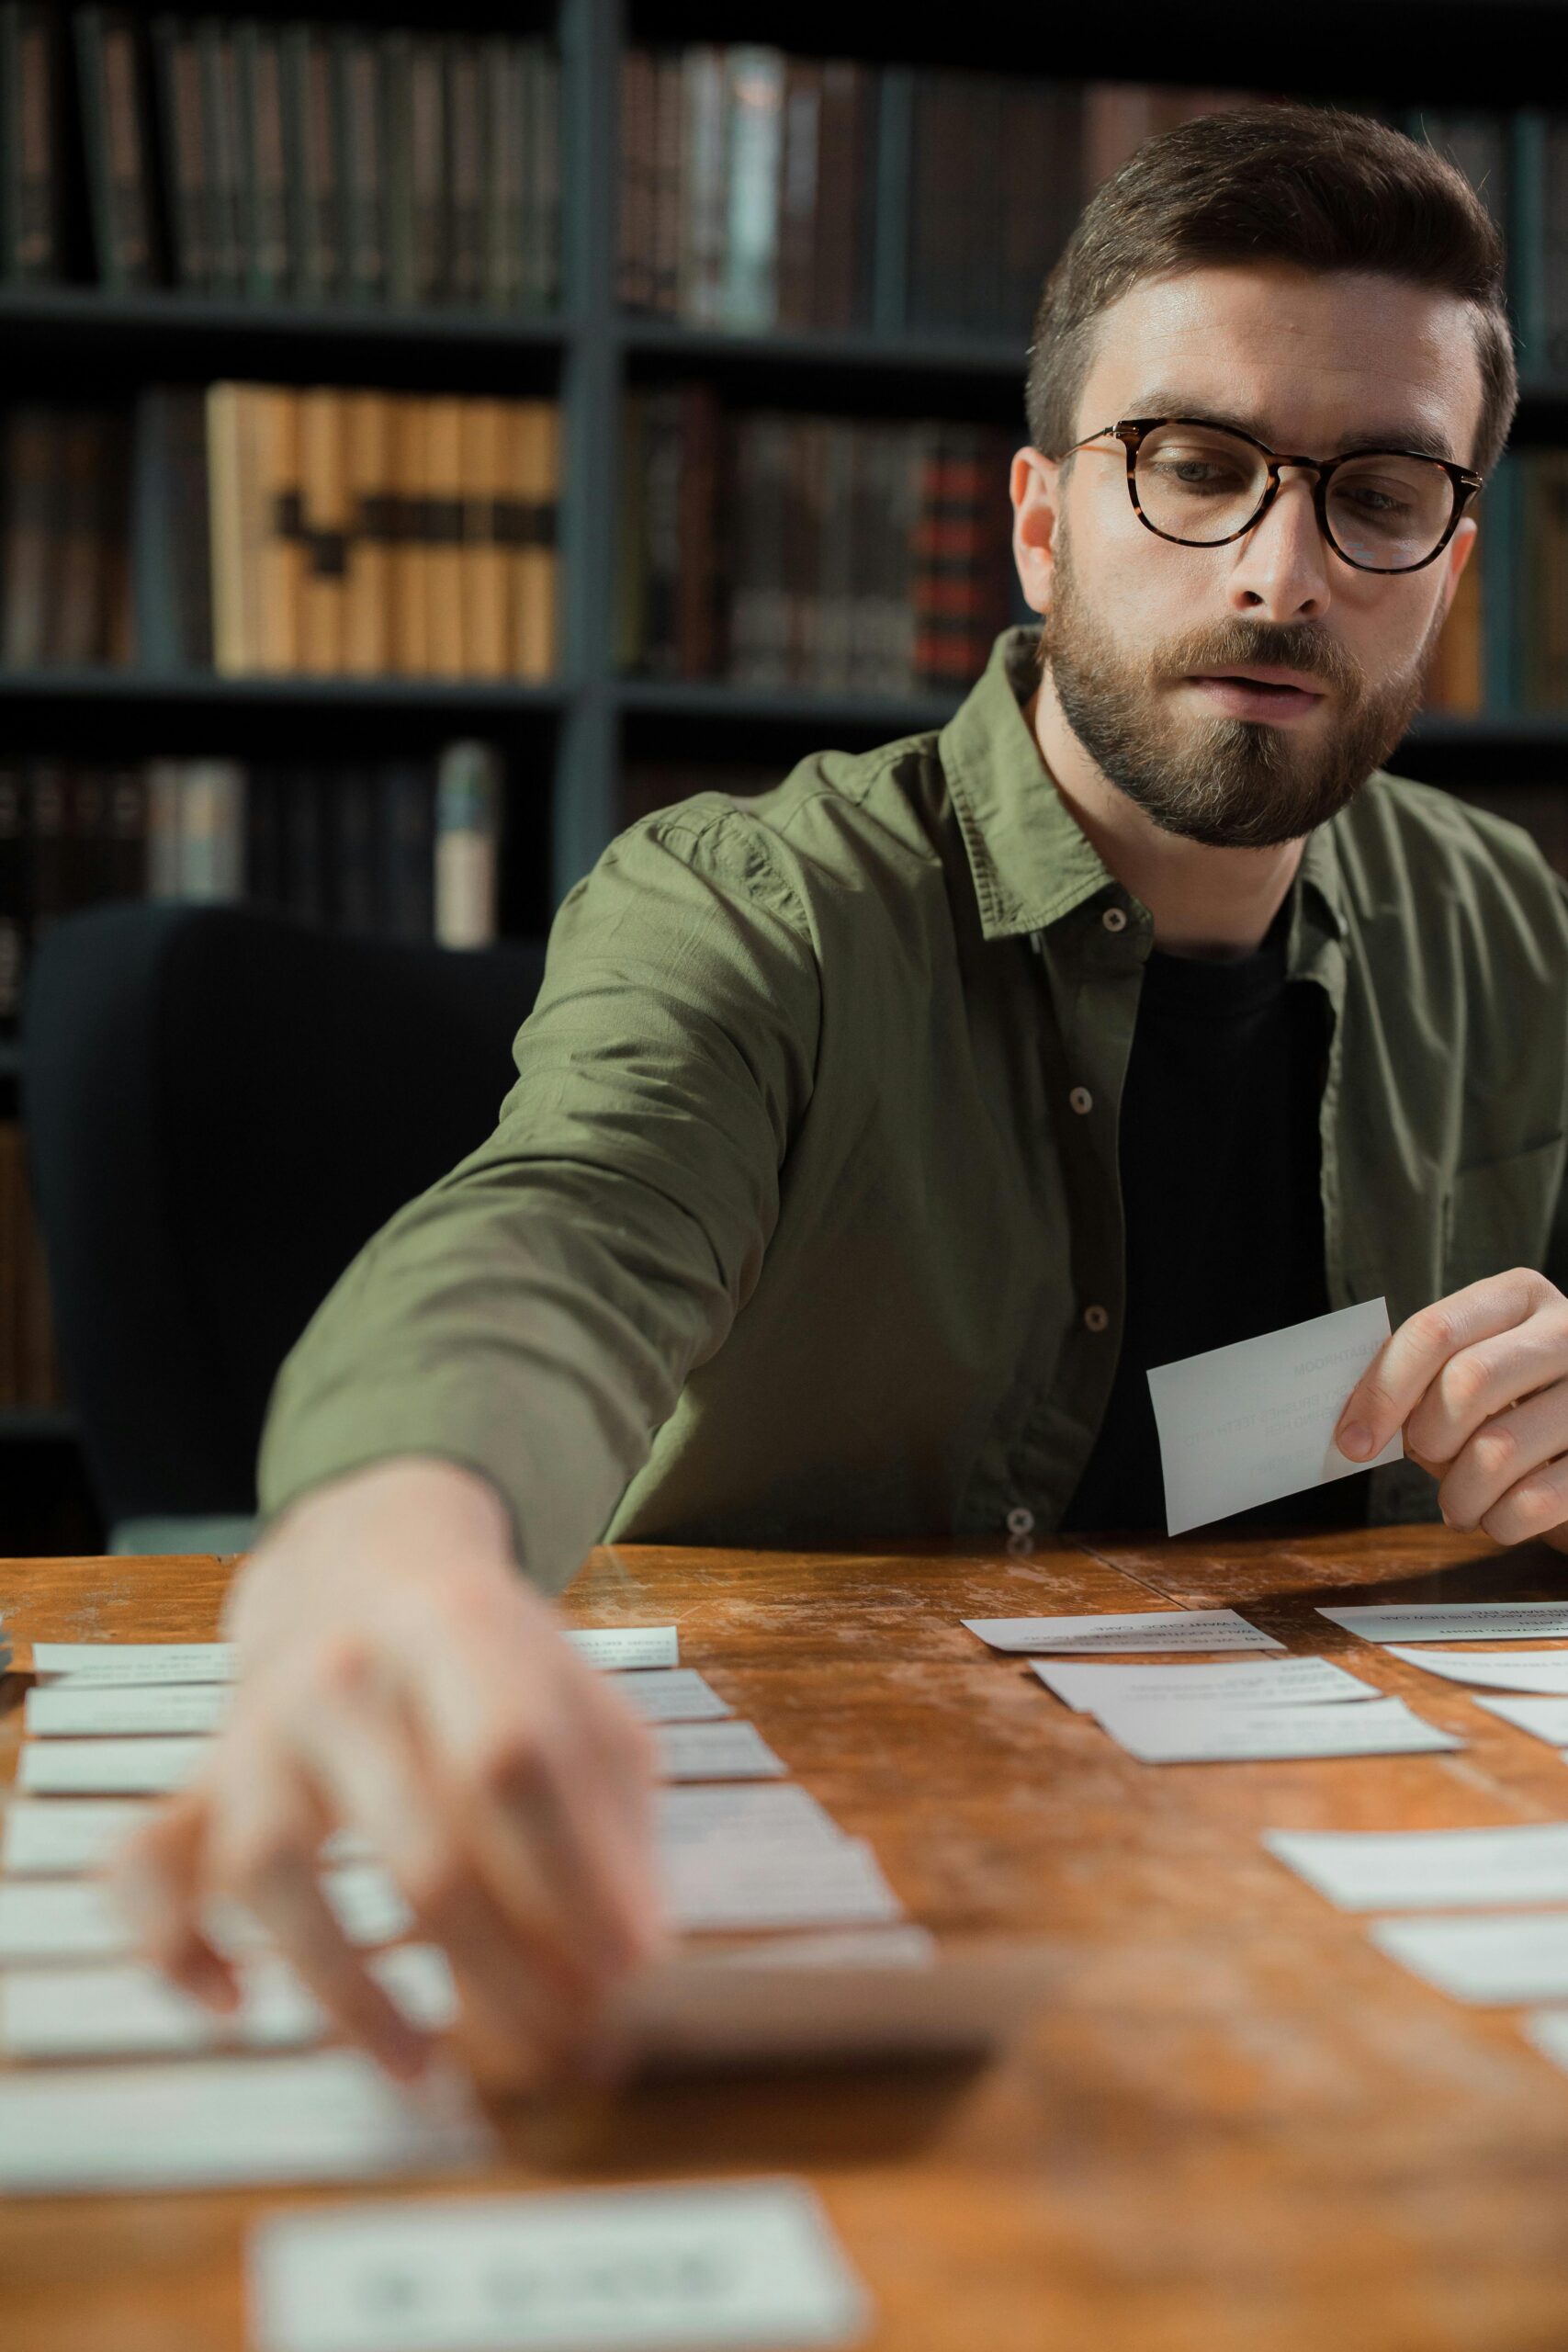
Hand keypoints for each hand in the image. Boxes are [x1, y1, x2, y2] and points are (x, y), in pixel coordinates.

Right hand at [107, 1457, 665, 2081]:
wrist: (361, 1563)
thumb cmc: (493, 1657)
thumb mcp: (577, 1693)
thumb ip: (613, 1807)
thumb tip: (637, 1954)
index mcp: (455, 1627)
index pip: (516, 1763)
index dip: (575, 1879)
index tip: (627, 1975)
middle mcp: (343, 1673)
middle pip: (422, 1844)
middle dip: (502, 1973)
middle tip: (562, 2054)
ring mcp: (257, 1727)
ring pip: (279, 1872)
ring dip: (352, 1992)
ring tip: (425, 2069)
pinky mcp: (200, 1782)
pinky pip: (151, 1870)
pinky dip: (175, 1947)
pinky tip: (236, 2008)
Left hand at [1335, 1270, 1567, 1549]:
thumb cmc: (1509, 1409)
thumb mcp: (1465, 1378)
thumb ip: (1417, 1385)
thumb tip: (1357, 1431)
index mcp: (1518, 1298)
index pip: (1435, 1332)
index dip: (1383, 1391)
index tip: (1352, 1442)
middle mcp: (1565, 1333)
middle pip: (1469, 1381)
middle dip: (1428, 1437)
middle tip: (1426, 1459)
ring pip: (1500, 1450)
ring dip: (1460, 1494)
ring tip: (1458, 1505)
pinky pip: (1537, 1500)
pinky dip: (1500, 1521)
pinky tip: (1498, 1518)